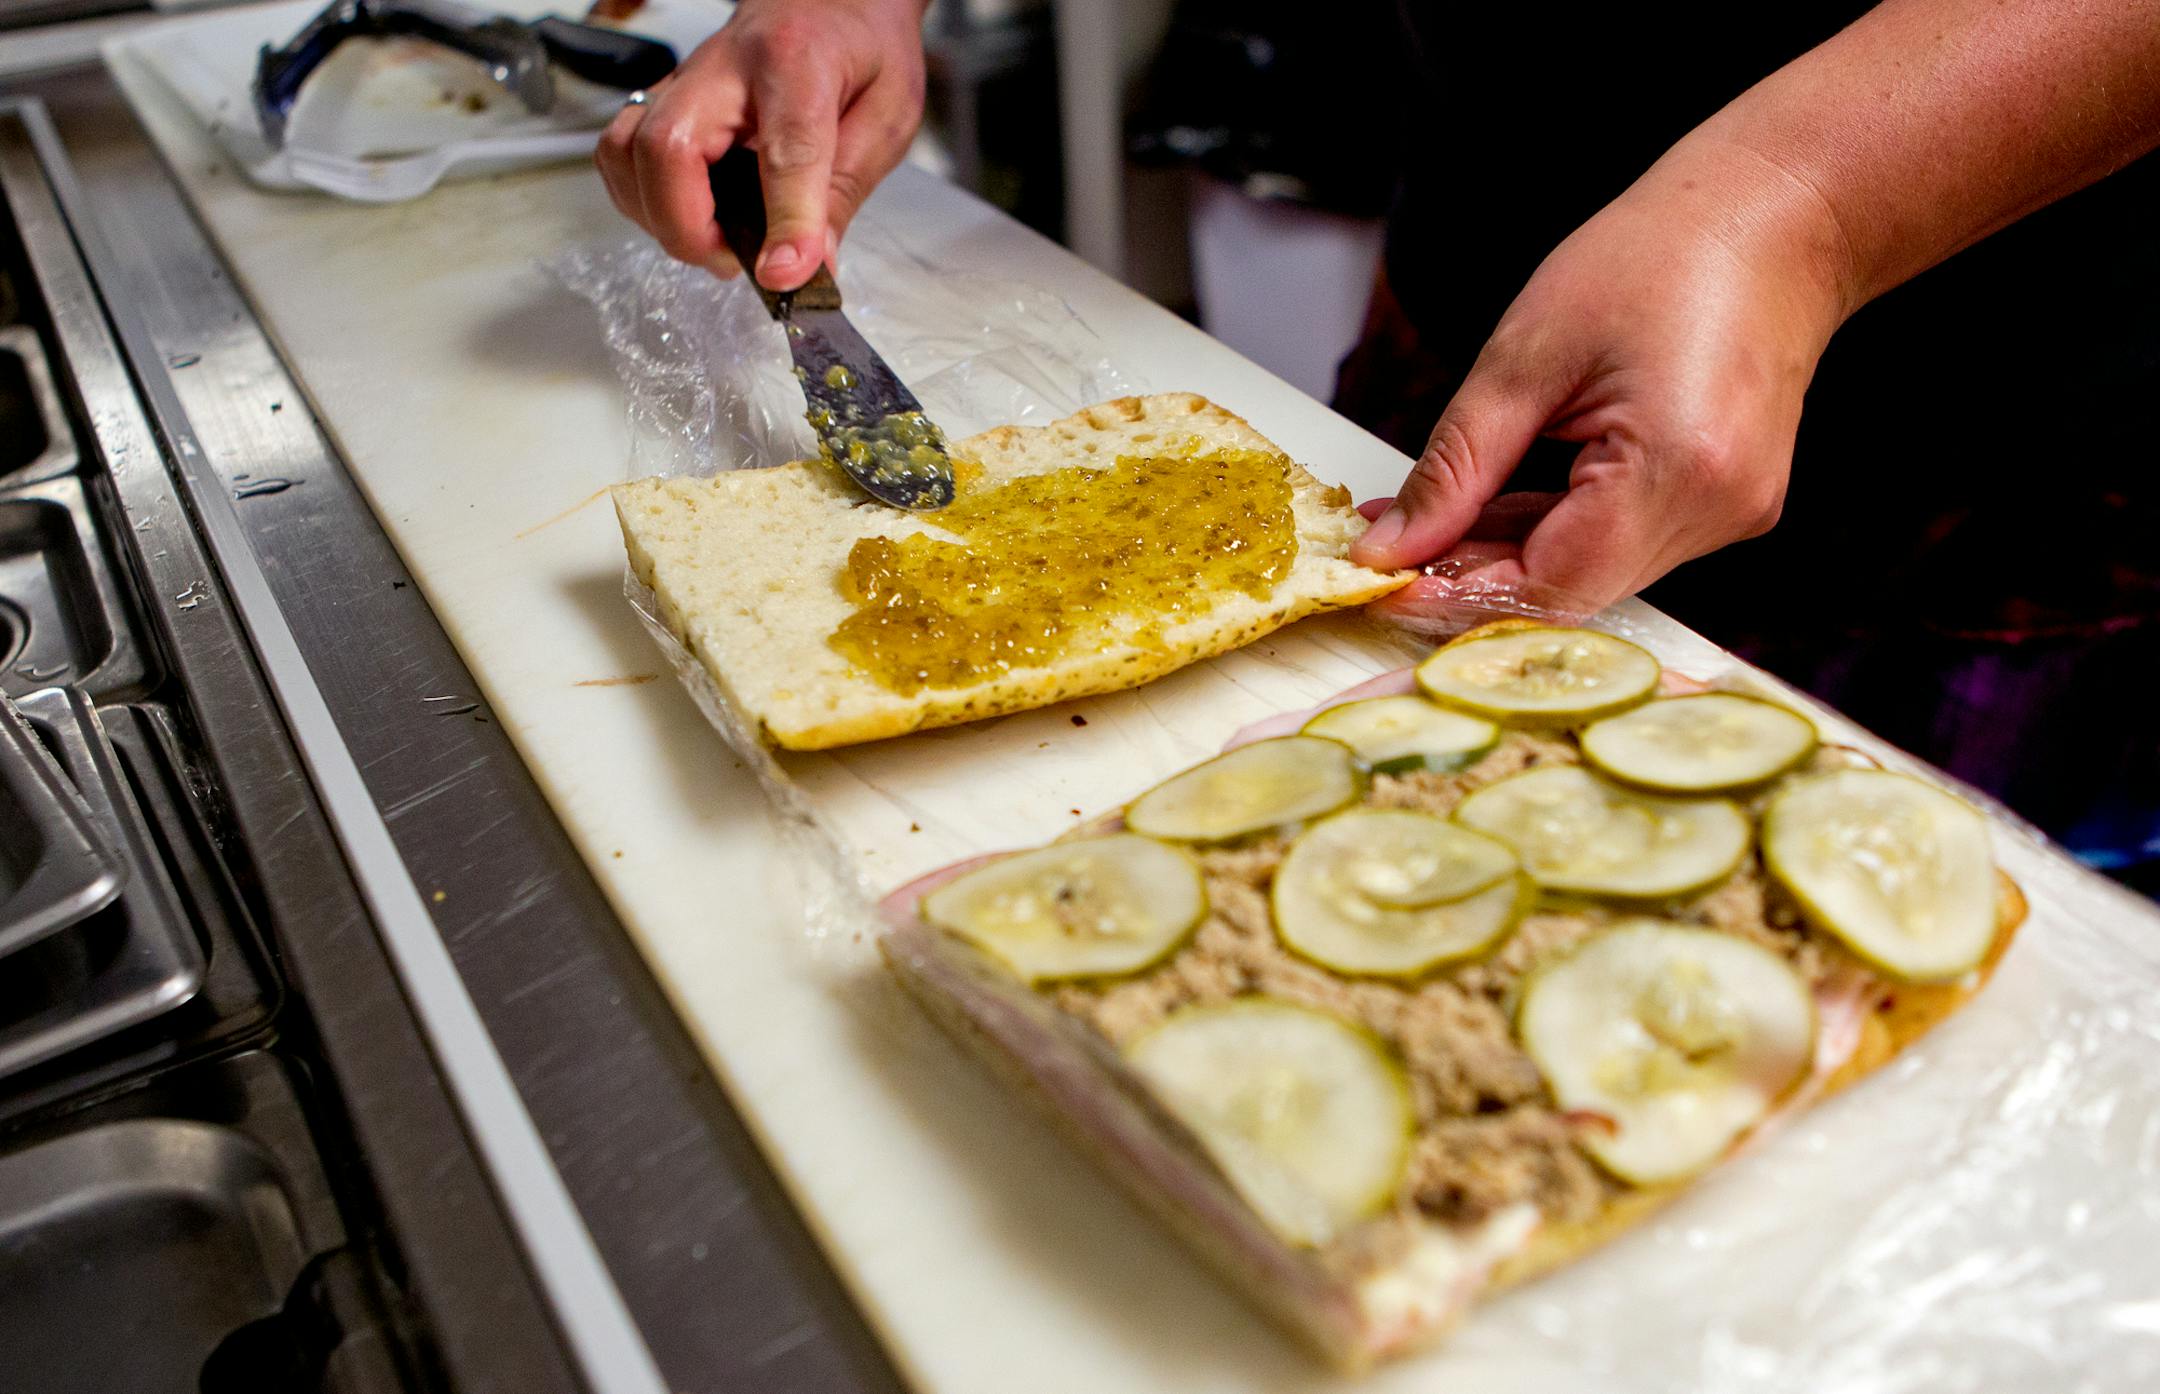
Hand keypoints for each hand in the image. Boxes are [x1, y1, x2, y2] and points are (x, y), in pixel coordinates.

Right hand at [595, 0, 926, 289]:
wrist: (830, 0)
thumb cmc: (860, 49)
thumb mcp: (886, 116)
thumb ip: (843, 192)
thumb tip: (807, 268)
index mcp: (797, 61)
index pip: (784, 149)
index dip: (784, 220)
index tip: (782, 275)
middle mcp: (724, 66)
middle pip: (668, 148)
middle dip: (689, 227)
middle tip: (737, 261)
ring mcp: (683, 80)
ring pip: (625, 152)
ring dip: (659, 216)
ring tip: (715, 241)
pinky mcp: (663, 100)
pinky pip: (620, 154)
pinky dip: (642, 199)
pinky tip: (691, 215)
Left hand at [1349, 142, 1852, 620]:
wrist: (1771, 220)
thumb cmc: (1655, 259)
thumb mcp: (1525, 359)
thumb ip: (1455, 468)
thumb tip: (1394, 547)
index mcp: (1675, 466)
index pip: (1548, 586)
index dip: (1456, 598)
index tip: (1383, 584)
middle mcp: (1717, 508)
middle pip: (1568, 587)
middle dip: (1469, 574)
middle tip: (1388, 540)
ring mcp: (1731, 512)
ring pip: (1589, 570)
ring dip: (1504, 553)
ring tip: (1431, 512)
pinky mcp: (1726, 504)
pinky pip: (1618, 542)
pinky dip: (1551, 529)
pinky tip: (1493, 504)